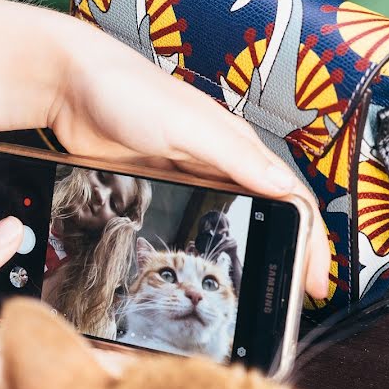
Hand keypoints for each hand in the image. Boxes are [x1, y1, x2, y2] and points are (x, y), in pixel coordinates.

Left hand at [48, 21, 329, 298]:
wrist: (72, 90)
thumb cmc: (130, 92)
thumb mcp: (188, 125)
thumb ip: (234, 155)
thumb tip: (283, 188)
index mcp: (238, 147)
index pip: (291, 197)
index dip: (310, 240)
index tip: (315, 279)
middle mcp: (220, 162)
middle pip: (267, 214)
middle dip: (283, 255)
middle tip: (288, 298)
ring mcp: (190, 177)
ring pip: (230, 220)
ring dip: (245, 253)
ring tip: (251, 290)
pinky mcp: (160, 188)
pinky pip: (190, 220)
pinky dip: (203, 244)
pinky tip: (201, 263)